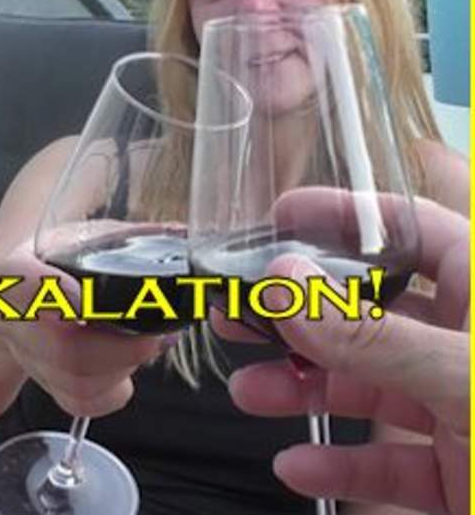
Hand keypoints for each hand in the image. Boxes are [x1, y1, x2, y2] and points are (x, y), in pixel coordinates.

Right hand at [0, 240, 166, 417]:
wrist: (13, 302)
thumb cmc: (53, 265)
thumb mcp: (79, 238)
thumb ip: (124, 236)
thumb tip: (179, 232)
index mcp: (13, 273)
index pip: (21, 283)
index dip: (50, 294)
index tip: (81, 302)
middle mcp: (14, 321)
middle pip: (63, 348)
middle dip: (118, 348)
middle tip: (154, 335)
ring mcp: (28, 359)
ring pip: (76, 382)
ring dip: (124, 367)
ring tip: (148, 343)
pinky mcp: (47, 386)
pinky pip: (84, 402)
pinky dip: (116, 389)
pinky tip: (127, 365)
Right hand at [216, 190, 469, 514]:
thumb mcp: (472, 383)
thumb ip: (375, 337)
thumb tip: (287, 283)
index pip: (411, 228)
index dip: (342, 219)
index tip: (273, 222)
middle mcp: (473, 342)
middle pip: (370, 310)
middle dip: (300, 317)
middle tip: (239, 316)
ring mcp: (466, 407)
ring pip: (368, 385)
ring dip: (304, 390)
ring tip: (252, 394)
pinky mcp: (460, 470)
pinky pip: (388, 456)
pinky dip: (340, 462)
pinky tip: (299, 466)